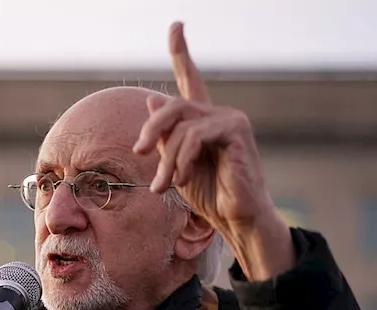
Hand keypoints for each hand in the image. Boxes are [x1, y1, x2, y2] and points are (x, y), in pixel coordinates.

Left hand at [132, 21, 294, 280]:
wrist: (235, 217)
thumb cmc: (208, 194)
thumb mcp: (175, 164)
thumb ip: (165, 135)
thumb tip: (153, 98)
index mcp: (203, 120)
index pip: (192, 79)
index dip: (182, 51)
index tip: (176, 25)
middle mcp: (219, 114)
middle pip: (173, 105)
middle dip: (151, 128)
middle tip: (140, 152)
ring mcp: (230, 119)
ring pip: (180, 125)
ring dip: (167, 159)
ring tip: (164, 184)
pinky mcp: (236, 131)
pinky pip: (195, 136)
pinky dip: (181, 159)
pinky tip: (181, 178)